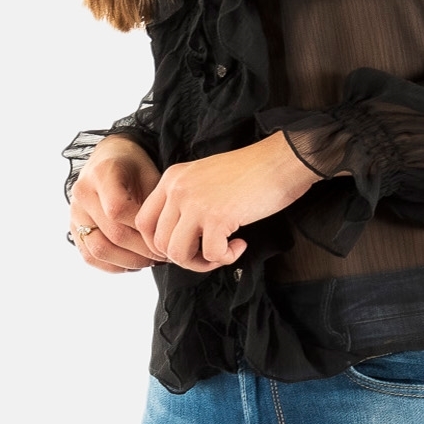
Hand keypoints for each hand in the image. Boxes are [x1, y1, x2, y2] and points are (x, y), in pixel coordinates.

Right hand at [70, 136, 161, 272]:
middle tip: (163, 254)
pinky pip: (90, 256)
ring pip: (99, 250)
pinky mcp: (73, 228)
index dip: (143, 229)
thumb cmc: (133, 167)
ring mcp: (74, 213)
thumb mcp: (150, 174)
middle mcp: (82, 193)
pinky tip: (132, 262)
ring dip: (129, 261)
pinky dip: (113, 265)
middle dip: (142, 250)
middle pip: (112, 234)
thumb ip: (154, 205)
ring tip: (149, 261)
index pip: (118, 210)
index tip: (163, 235)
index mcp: (101, 174)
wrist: (108, 159)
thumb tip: (165, 239)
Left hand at [134, 134, 317, 270]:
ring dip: (202, 262)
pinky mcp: (217, 217)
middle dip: (184, 258)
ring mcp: (195, 203)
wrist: (280, 161)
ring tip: (223, 252)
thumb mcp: (204, 178)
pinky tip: (240, 244)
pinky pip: (210, 254)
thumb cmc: (249, 173)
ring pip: (178, 253)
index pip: (144, 222)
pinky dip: (226, 257)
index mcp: (172, 178)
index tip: (184, 248)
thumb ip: (186, 201)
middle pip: (159, 243)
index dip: (160, 245)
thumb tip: (177, 240)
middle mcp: (178, 189)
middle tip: (209, 253)